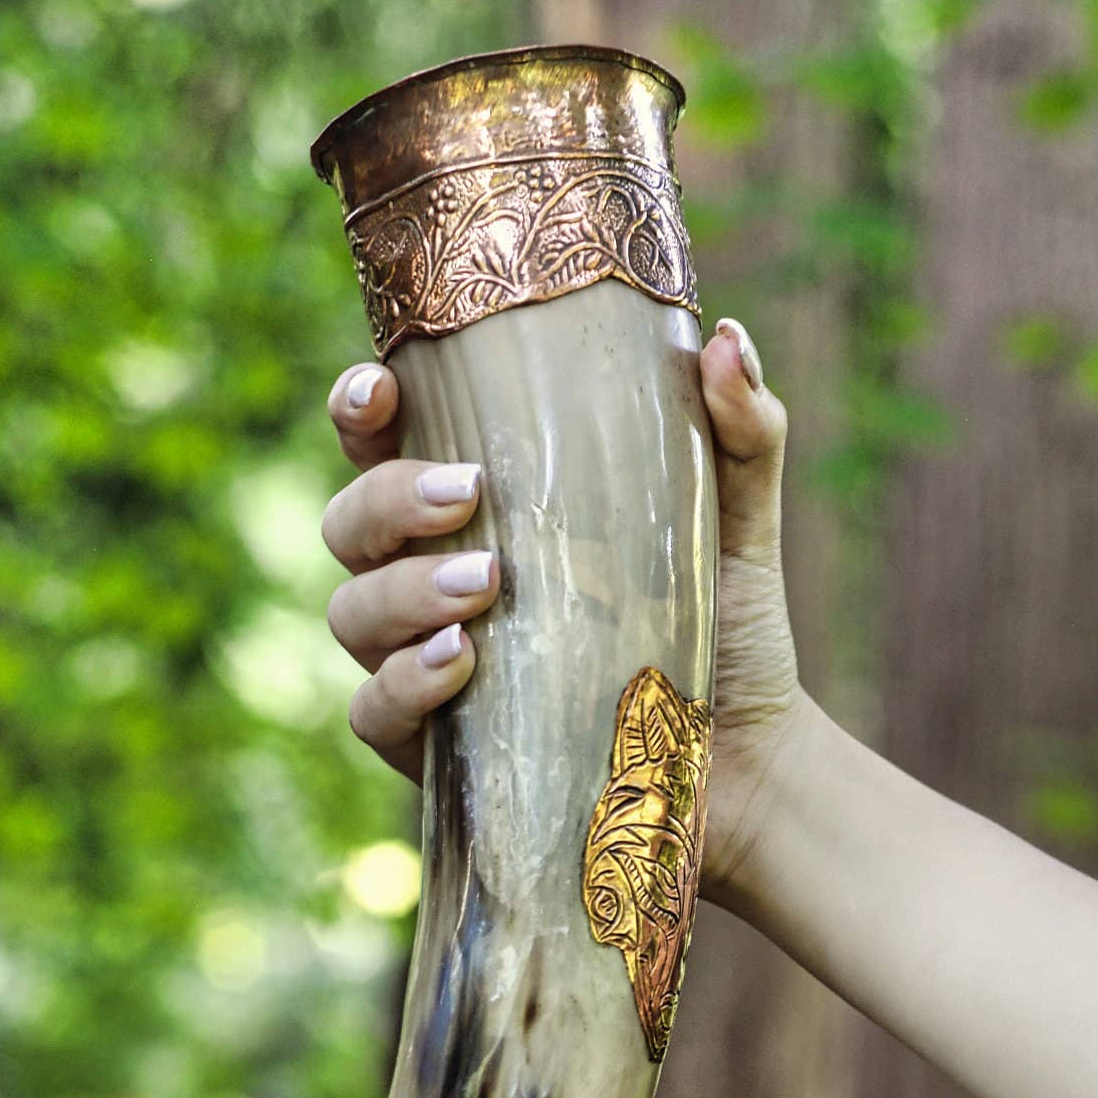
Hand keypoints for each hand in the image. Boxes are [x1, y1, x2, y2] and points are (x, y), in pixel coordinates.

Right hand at [320, 318, 804, 899]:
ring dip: (403, 590)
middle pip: (350, 521)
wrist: (747, 758)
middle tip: (469, 493)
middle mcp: (432, 577)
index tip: (386, 388)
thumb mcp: (737, 518)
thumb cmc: (725, 622)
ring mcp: (425, 663)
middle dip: (389, 498)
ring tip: (484, 587)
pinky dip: (404, 683)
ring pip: (352, 613)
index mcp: (480, 505)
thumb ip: (739, 429)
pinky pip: (373, 710)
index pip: (386, 441)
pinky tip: (460, 664)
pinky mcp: (434, 749)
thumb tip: (727, 340)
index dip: (360, 406)